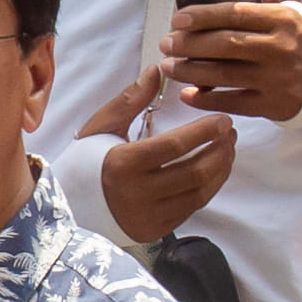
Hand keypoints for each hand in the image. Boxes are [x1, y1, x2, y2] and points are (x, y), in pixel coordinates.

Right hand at [90, 60, 240, 237]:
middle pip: (194, 172)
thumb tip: (157, 71)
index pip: (174, 146)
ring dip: (221, 169)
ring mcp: (149, 216)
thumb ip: (132, 99)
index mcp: (123, 164)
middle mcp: (137, 194)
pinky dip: (210, 187)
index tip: (223, 120)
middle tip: (230, 133)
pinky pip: (193, 208)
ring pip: (199, 193)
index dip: (204, 132)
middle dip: (220, 150)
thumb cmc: (86, 161)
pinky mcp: (156, 230)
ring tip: (227, 149)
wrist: (72, 205)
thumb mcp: (102, 126)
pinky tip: (215, 170)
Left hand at [168, 0, 301, 119]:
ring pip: (224, 75)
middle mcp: (280, 49)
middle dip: (189, 44)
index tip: (178, 18)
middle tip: (166, 42)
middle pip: (225, 45)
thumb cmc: (300, 34)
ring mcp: (277, 79)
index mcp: (282, 19)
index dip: (203, 16)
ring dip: (190, 71)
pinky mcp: (272, 105)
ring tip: (169, 65)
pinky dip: (206, 99)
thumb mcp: (290, 1)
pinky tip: (187, 93)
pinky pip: (232, 103)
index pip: (236, 13)